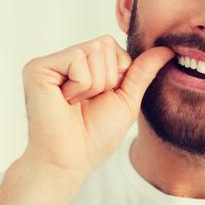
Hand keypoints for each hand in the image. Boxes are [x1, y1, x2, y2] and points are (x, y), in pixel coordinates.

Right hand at [20, 36, 174, 177]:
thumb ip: (143, 71)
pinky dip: (80, 86)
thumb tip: (167, 48)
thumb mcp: (127, 99)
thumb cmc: (95, 136)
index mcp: (82, 66)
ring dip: (94, 85)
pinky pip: (77, 59)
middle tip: (86, 103)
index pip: (112, 46)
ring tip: (75, 103)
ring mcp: (50, 63)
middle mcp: (64, 60)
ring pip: (93, 51)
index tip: (100, 99)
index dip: (117, 75)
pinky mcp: (38, 68)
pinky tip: (65, 101)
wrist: (71, 160)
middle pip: (104, 44)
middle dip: (107, 79)